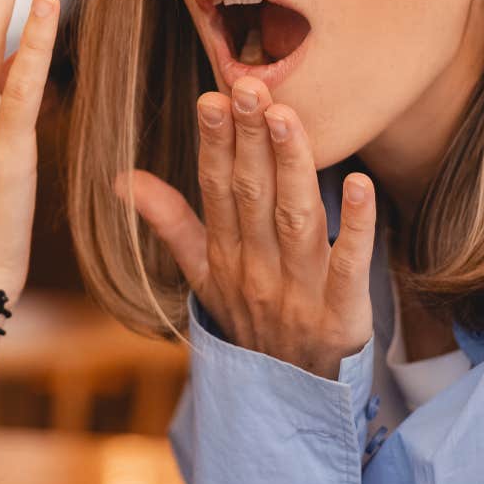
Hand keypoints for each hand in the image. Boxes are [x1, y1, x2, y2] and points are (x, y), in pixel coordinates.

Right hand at [119, 77, 376, 378]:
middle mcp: (257, 270)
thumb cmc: (249, 320)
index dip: (214, 144)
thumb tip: (121, 179)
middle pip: (253, 196)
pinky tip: (361, 182)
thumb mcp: (201, 275)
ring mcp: (299, 292)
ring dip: (291, 166)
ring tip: (285, 116)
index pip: (216, 191)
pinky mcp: (342, 314)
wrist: (289, 399)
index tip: (211, 96)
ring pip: (295, 220)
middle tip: (249, 85)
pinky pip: (350, 266)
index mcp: (224, 256)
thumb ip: (169, 222)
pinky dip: (356, 226)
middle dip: (250, 139)